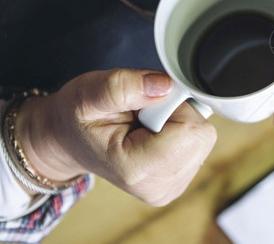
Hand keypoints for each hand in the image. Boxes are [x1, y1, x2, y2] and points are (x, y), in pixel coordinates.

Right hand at [16, 69, 216, 205]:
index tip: (145, 104)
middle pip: (201, 136)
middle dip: (177, 114)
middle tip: (143, 114)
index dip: (173, 105)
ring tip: (144, 124)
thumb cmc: (77, 117)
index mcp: (137, 170)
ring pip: (203, 139)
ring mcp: (171, 187)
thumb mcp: (89, 93)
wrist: (69, 139)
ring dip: (178, 122)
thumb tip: (165, 85)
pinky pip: (199, 145)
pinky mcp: (179, 181)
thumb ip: (124, 87)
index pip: (190, 130)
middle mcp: (158, 187)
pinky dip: (180, 132)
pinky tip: (152, 134)